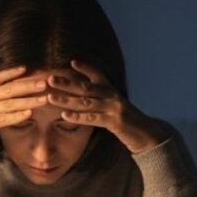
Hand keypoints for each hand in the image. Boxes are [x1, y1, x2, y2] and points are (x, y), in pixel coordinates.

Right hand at [0, 66, 49, 155]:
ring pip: (8, 103)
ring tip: (44, 98)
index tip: (28, 68)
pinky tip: (29, 114)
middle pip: (8, 88)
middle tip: (45, 81)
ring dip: (28, 100)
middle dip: (28, 84)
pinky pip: (1, 119)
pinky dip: (16, 116)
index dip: (12, 72)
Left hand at [46, 60, 166, 153]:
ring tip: (50, 98)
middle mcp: (112, 96)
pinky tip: (65, 116)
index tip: (72, 61)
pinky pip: (93, 119)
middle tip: (49, 79)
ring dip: (66, 100)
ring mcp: (114, 108)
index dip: (86, 68)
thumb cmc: (127, 122)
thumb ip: (100, 100)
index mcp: (111, 90)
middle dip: (66, 83)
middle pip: (86, 87)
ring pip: (86, 102)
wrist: (147, 134)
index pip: (98, 75)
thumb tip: (83, 98)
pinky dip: (78, 117)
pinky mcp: (115, 122)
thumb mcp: (114, 106)